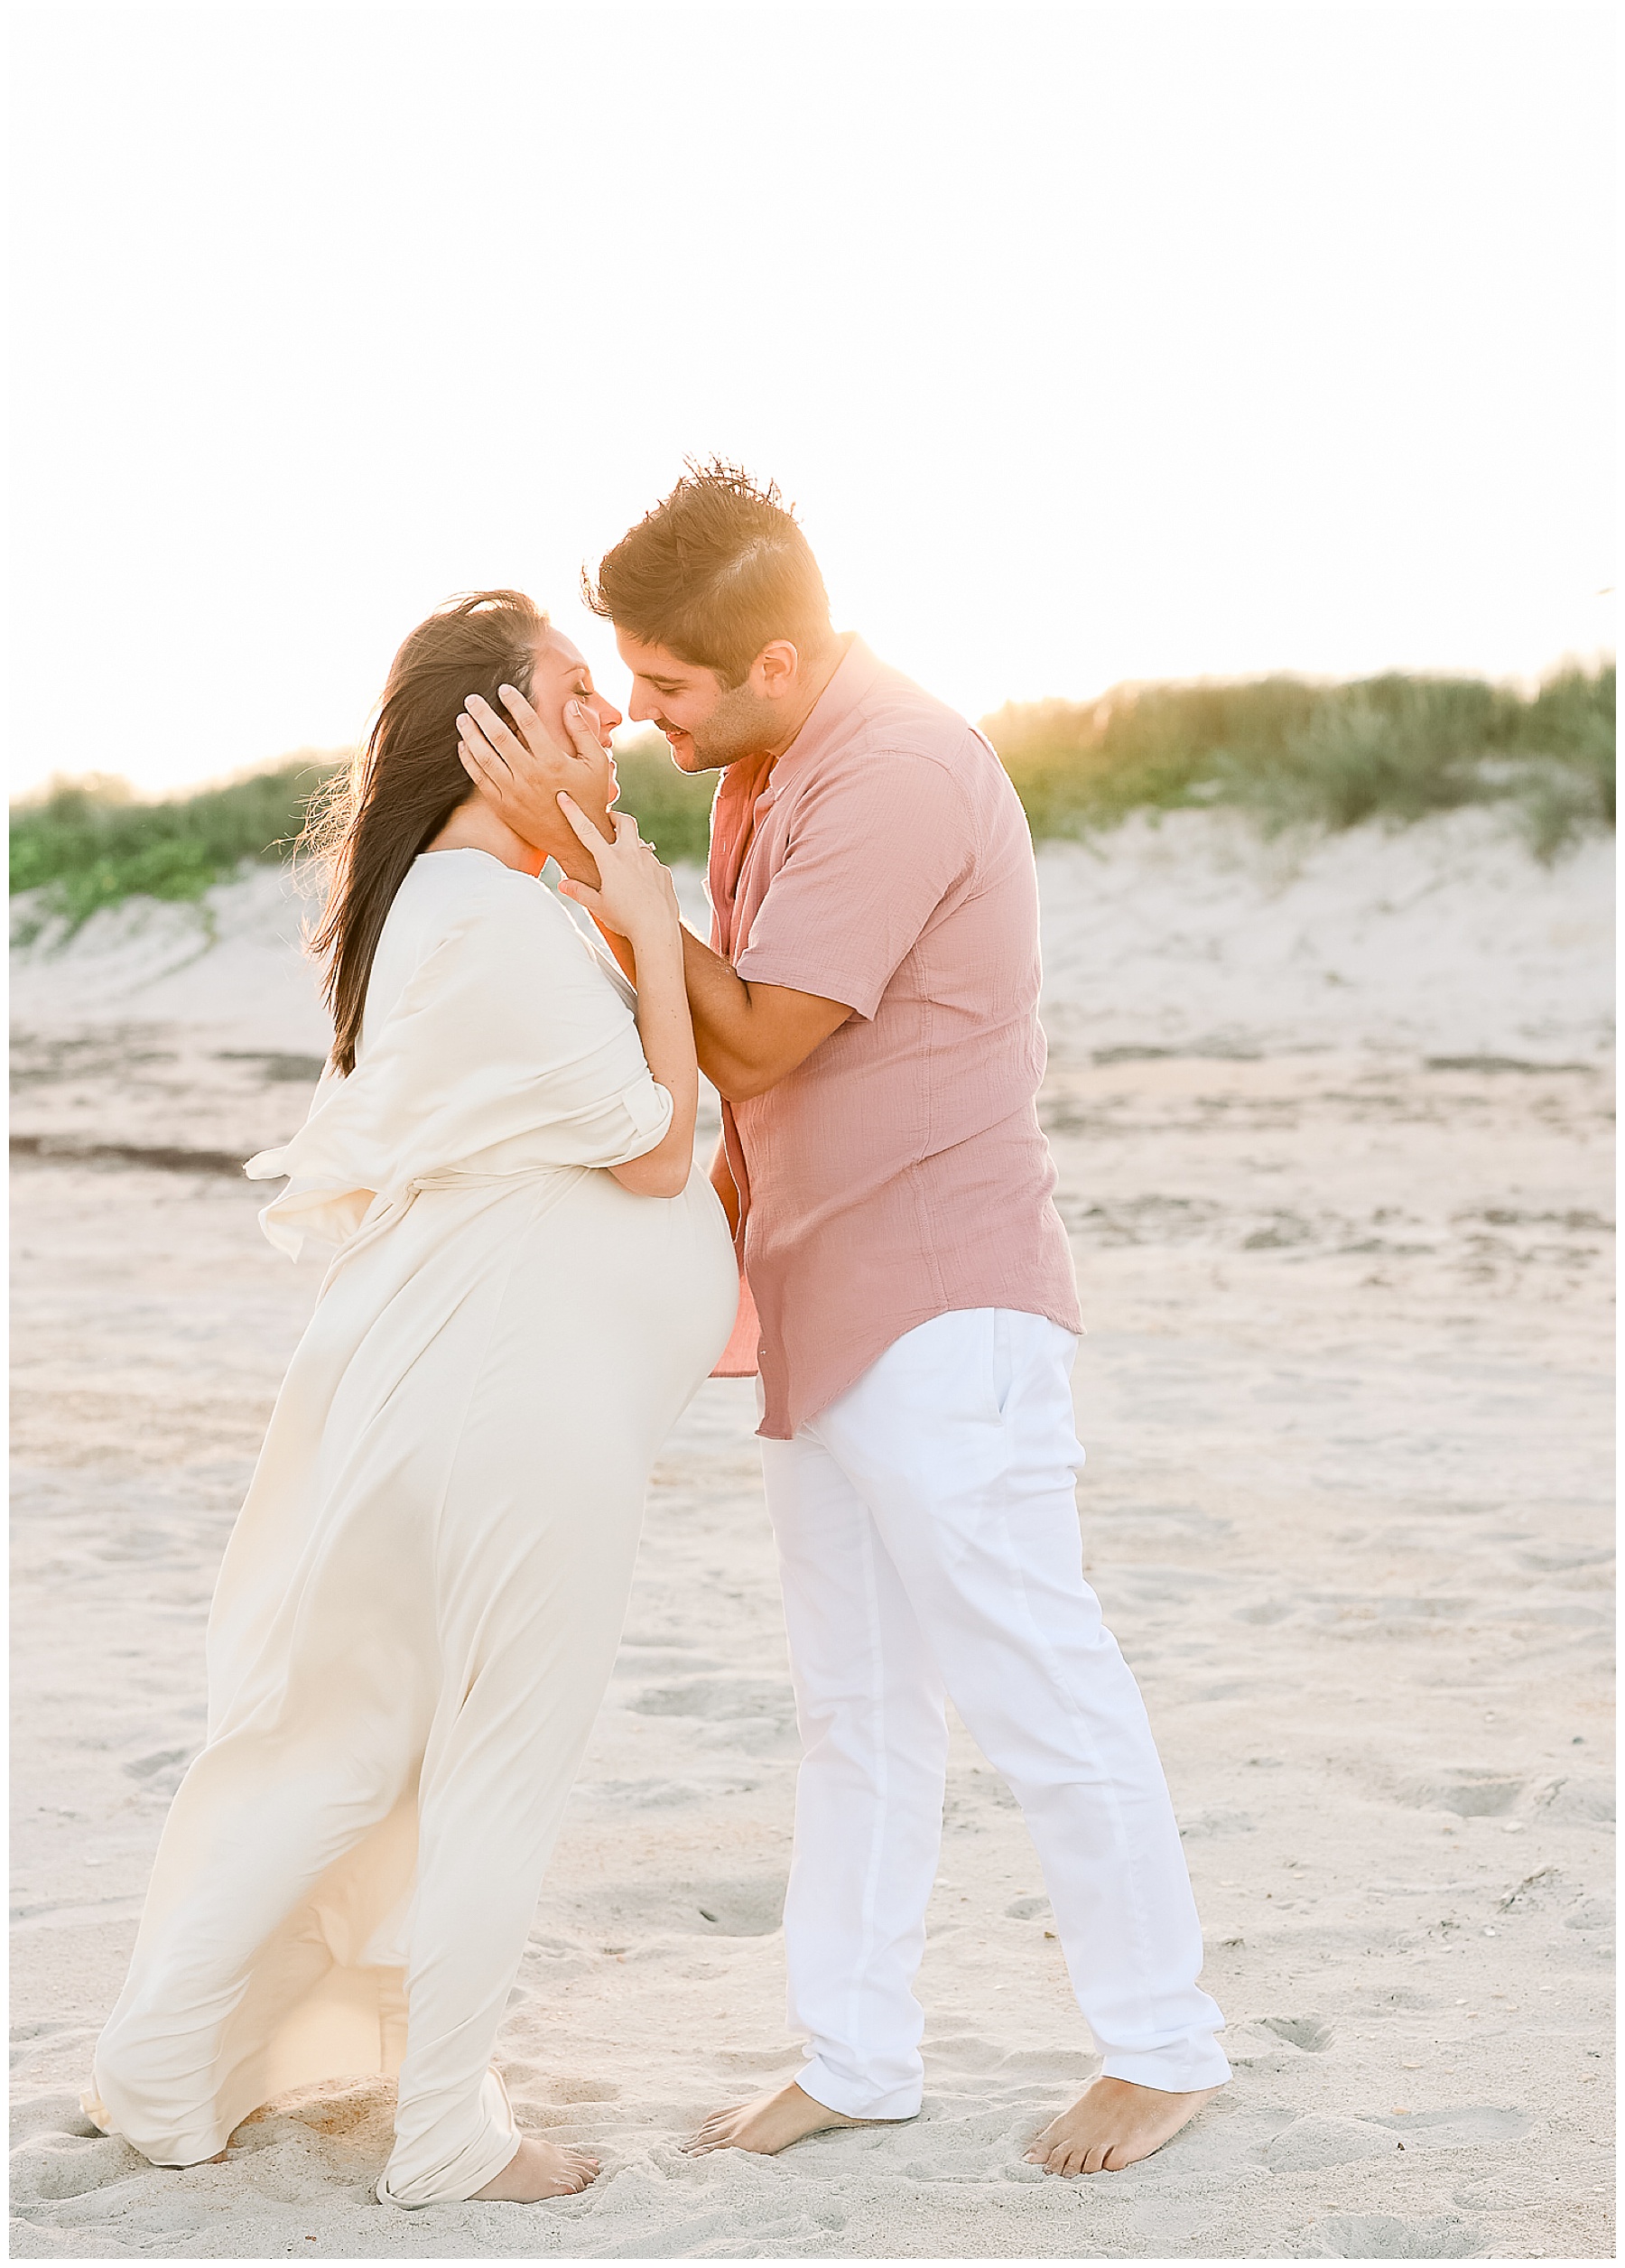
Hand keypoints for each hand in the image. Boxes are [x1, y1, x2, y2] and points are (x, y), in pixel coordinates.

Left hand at [458, 687, 612, 874]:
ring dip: (471, 735)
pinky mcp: (504, 806)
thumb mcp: (596, 764)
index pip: (528, 723)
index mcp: (553, 761)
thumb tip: (569, 705)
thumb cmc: (589, 798)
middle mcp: (530, 775)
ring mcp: (514, 792)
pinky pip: (480, 780)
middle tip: (471, 699)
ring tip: (462, 719)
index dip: (514, 702)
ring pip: (485, 757)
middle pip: (499, 737)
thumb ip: (582, 732)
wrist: (578, 841)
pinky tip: (464, 746)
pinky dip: (469, 761)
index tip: (503, 689)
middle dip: (483, 714)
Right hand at [556, 800, 679, 945]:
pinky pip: (652, 864)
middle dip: (616, 817)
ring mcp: (651, 861)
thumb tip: (562, 884)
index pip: (587, 831)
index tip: (565, 796)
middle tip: (609, 822)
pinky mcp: (664, 871)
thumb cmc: (625, 919)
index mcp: (611, 860)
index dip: (573, 812)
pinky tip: (641, 887)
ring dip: (631, 848)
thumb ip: (580, 892)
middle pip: (625, 821)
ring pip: (640, 844)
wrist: (657, 930)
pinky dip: (644, 868)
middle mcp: (632, 855)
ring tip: (624, 867)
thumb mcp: (598, 906)